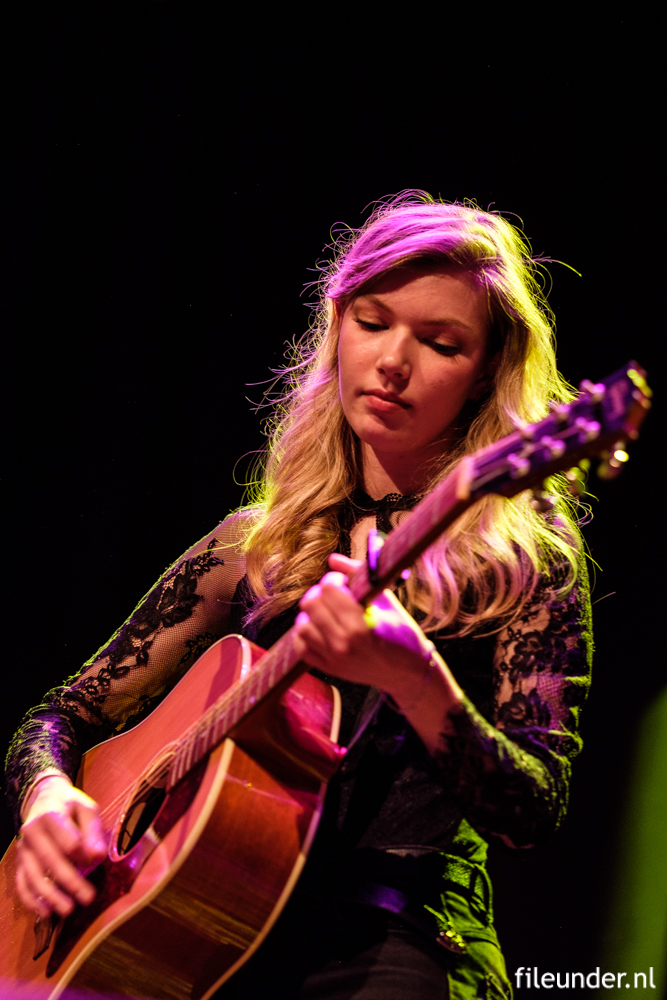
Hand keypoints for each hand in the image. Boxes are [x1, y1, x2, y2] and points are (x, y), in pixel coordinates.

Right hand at [16, 775, 106, 918]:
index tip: (95, 862)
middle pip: (51, 860)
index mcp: (51, 814)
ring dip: (50, 896)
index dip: (82, 855)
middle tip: (88, 898)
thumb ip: (93, 830)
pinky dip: (30, 899)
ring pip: (33, 875)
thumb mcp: (87, 809)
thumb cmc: (70, 806)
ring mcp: (23, 848)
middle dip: (70, 882)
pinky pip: (21, 882)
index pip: (68, 840)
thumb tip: (98, 857)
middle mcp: (32, 832)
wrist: (44, 799)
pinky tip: (45, 912)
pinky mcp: (19, 861)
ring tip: (67, 910)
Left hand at [293, 553, 439, 706]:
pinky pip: (301, 647)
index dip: (335, 579)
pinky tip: (320, 627)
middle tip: (335, 594)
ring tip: (328, 612)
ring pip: (302, 625)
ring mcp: (333, 659)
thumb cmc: (401, 633)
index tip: (345, 582)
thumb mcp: (386, 601)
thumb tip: (332, 559)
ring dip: (312, 614)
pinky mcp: (329, 669)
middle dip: (321, 592)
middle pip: (310, 604)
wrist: (407, 672)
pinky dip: (306, 634)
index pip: (328, 589)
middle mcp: (342, 644)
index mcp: (359, 626)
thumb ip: (358, 576)